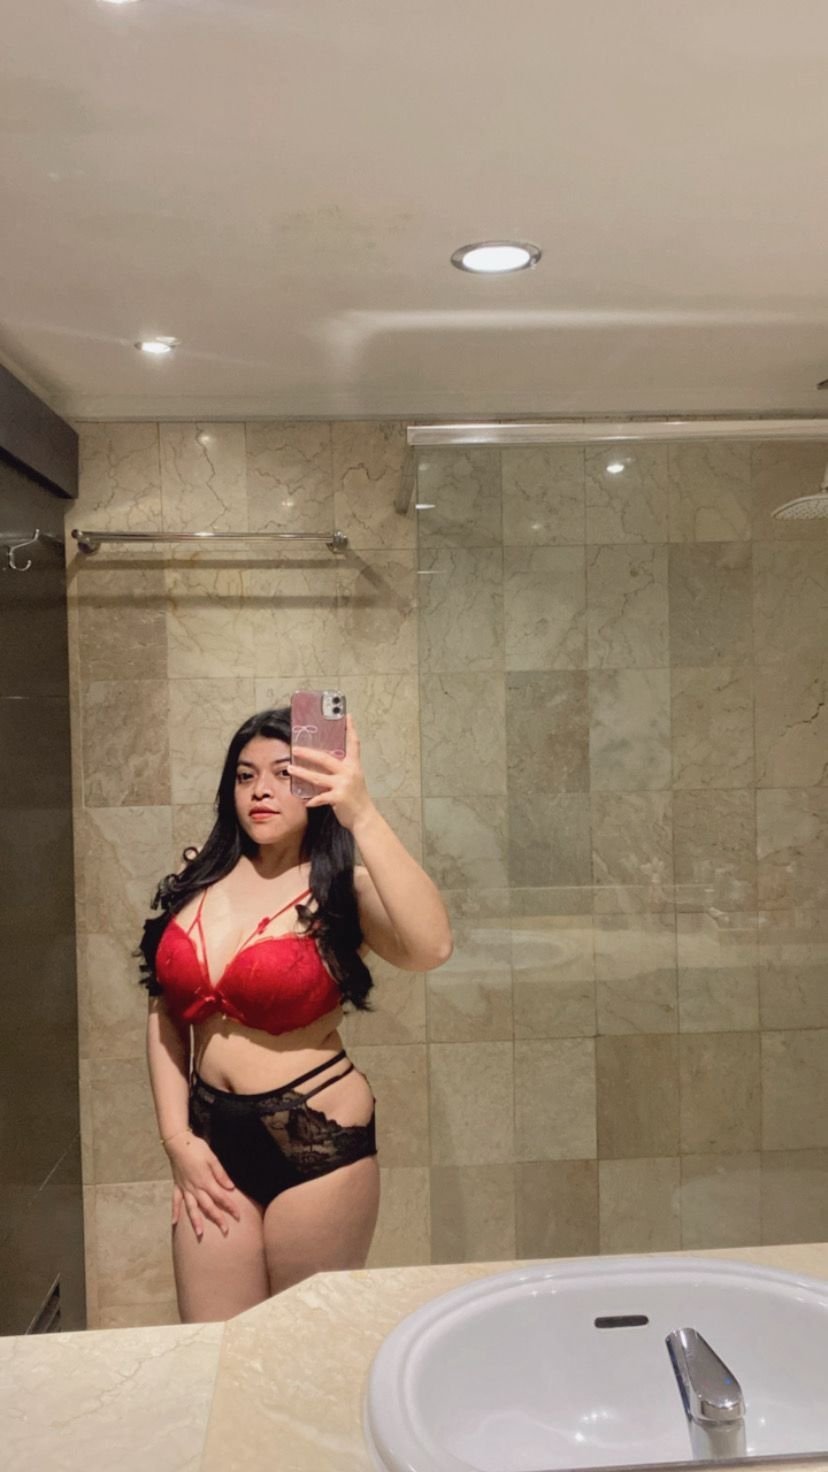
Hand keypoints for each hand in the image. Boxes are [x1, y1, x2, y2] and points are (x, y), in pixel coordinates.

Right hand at [167, 1133, 240, 1240]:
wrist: (178, 1142)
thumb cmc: (197, 1148)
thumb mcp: (212, 1158)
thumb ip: (221, 1174)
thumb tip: (230, 1188)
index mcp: (206, 1181)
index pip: (221, 1197)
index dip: (230, 1207)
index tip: (238, 1216)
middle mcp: (195, 1188)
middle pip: (208, 1206)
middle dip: (217, 1219)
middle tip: (225, 1231)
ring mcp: (185, 1188)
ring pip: (191, 1208)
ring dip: (195, 1221)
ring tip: (199, 1234)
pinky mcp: (177, 1186)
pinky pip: (175, 1201)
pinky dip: (174, 1212)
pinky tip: (174, 1223)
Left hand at [287, 713, 374, 831]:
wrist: (364, 817)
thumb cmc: (356, 798)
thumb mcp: (352, 779)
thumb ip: (341, 770)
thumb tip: (322, 763)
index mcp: (353, 765)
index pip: (353, 743)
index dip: (350, 729)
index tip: (347, 716)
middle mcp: (349, 772)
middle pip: (325, 758)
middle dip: (308, 753)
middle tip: (295, 748)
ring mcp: (344, 784)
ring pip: (317, 777)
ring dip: (302, 773)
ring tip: (290, 769)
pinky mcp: (339, 797)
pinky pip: (320, 797)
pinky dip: (312, 800)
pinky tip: (306, 801)